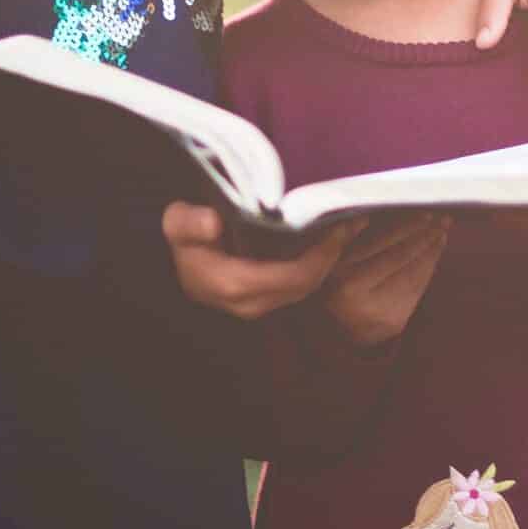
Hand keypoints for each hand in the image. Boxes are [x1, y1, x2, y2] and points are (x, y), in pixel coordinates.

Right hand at [164, 202, 360, 319]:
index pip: (294, 276)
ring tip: (346, 229)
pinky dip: (316, 266)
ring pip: (305, 289)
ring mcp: (258, 306)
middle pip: (306, 284)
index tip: (340, 225)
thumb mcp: (177, 223)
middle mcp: (250, 303)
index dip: (322, 254)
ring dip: (327, 261)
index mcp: (234, 285)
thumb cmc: (182, 236)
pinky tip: (327, 243)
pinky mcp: (263, 302)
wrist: (175, 259)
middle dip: (331, 255)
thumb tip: (212, 223)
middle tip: (352, 222)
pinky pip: (298, 287)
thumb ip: (189, 222)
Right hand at [322, 214, 450, 345]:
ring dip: (431, 253)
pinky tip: (433, 258)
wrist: (336, 333)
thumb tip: (371, 218)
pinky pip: (417, 291)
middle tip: (443, 220)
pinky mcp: (394, 323)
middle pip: (401, 258)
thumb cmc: (333, 288)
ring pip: (413, 275)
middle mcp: (361, 295)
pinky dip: (427, 272)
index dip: (406, 228)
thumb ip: (348, 239)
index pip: (383, 245)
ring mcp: (379, 311)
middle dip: (425, 236)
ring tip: (442, 235)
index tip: (426, 215)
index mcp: (343, 275)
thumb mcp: (331, 262)